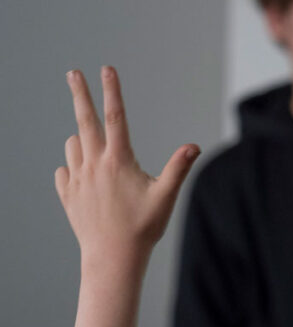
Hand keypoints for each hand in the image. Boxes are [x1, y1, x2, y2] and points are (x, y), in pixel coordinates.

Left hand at [55, 67, 199, 271]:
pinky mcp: (68, 195)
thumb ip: (179, 168)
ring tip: (96, 149)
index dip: (112, 91)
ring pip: (73, 145)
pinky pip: (64, 171)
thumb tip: (194, 146)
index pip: (116, 117)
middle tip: (73, 73)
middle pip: (85, 121)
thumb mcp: (166, 196)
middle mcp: (94, 165)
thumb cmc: (143, 228)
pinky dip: (73, 167)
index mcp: (119, 161)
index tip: (107, 69)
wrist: (112, 258)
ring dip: (82, 139)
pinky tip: (84, 177)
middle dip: (79, 94)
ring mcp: (78, 179)